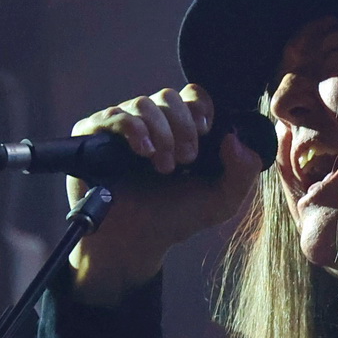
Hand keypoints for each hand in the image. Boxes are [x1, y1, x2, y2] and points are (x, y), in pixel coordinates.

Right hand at [66, 84, 261, 305]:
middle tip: (186, 161)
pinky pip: (115, 116)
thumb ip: (243, 172)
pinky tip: (144, 153)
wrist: (136, 242)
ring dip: (161, 135)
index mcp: (180, 128)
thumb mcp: (222, 200)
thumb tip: (235, 138)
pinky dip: (134, 130)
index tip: (206, 134)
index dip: (201, 109)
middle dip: (183, 127)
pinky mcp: (93, 135)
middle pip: (169, 96)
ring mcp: (121, 127)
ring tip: (164, 167)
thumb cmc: (175, 218)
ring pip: (144, 104)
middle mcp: (150, 122)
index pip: (192, 95)